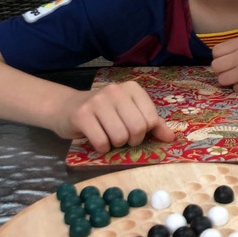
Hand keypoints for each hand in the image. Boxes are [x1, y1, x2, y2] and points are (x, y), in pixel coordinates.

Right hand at [53, 81, 174, 152]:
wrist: (66, 107)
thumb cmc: (103, 113)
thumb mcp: (129, 112)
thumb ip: (152, 123)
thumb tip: (171, 138)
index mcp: (132, 88)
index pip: (151, 118)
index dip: (145, 132)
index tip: (134, 131)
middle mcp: (115, 91)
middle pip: (137, 128)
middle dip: (131, 140)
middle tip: (121, 137)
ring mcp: (97, 101)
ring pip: (120, 136)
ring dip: (115, 144)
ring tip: (108, 136)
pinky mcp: (82, 115)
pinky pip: (101, 142)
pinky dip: (102, 148)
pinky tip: (97, 140)